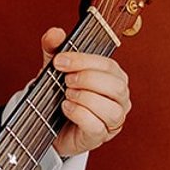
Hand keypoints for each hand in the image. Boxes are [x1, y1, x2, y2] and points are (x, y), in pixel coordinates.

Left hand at [39, 27, 131, 158]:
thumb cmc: (61, 92)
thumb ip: (54, 47)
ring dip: (85, 98)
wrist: (49, 122)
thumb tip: (55, 33)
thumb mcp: (56, 67)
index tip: (60, 61)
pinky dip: (79, 114)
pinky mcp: (100, 136)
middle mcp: (120, 97)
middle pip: (116, 86)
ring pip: (111, 109)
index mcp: (114, 76)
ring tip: (67, 95)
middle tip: (66, 80)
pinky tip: (66, 108)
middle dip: (87, 79)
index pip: (109, 65)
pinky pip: (97, 126)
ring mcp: (113, 119)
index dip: (84, 61)